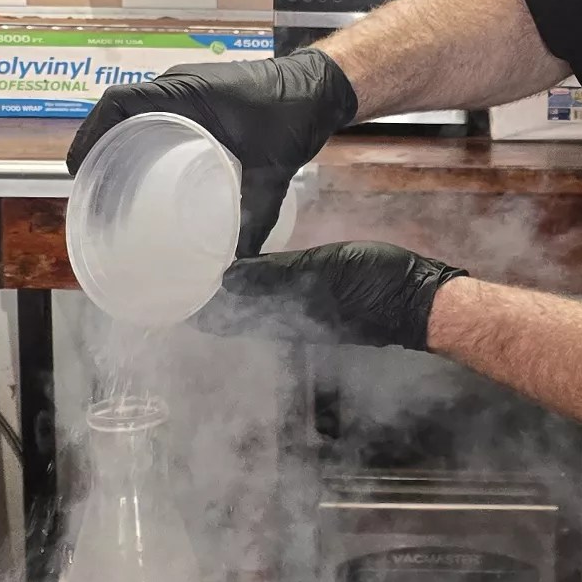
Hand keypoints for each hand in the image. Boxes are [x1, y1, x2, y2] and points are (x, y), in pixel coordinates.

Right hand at [66, 49, 356, 252]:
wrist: (322, 86)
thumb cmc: (295, 114)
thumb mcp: (272, 168)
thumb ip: (256, 215)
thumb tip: (238, 263)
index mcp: (185, 91)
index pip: (118, 102)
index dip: (90, 133)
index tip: (78, 170)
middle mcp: (179, 85)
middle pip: (119, 109)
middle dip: (97, 144)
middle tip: (90, 187)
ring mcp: (189, 90)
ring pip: (137, 111)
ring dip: (117, 139)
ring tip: (108, 183)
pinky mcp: (201, 99)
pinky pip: (158, 113)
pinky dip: (143, 136)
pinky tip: (144, 170)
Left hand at [193, 242, 464, 351]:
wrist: (422, 300)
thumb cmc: (375, 288)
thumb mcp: (321, 272)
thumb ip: (273, 276)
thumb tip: (221, 280)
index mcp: (277, 319)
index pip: (216, 319)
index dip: (187, 305)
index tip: (159, 283)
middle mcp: (282, 322)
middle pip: (228, 314)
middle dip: (200, 296)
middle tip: (172, 264)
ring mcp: (300, 314)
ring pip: (248, 305)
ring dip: (224, 288)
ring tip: (200, 258)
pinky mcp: (317, 301)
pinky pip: (272, 294)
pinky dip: (252, 280)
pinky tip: (252, 261)